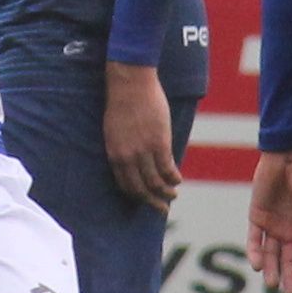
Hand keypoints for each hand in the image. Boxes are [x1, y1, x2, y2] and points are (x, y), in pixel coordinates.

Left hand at [102, 63, 180, 209]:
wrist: (130, 83)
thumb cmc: (122, 102)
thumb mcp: (115, 130)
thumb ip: (123, 147)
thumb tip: (134, 159)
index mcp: (114, 154)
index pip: (125, 184)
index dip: (137, 196)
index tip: (145, 200)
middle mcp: (127, 156)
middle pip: (140, 189)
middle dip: (151, 202)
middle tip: (161, 209)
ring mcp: (143, 150)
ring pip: (155, 182)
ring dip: (166, 192)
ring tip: (172, 195)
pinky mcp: (159, 142)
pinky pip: (168, 168)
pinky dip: (174, 178)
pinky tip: (178, 180)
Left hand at [247, 147, 291, 292]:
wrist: (289, 154)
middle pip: (290, 261)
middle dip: (291, 278)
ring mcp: (275, 225)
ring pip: (271, 255)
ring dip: (272, 271)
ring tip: (273, 285)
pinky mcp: (257, 217)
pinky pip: (254, 240)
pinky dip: (255, 253)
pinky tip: (256, 266)